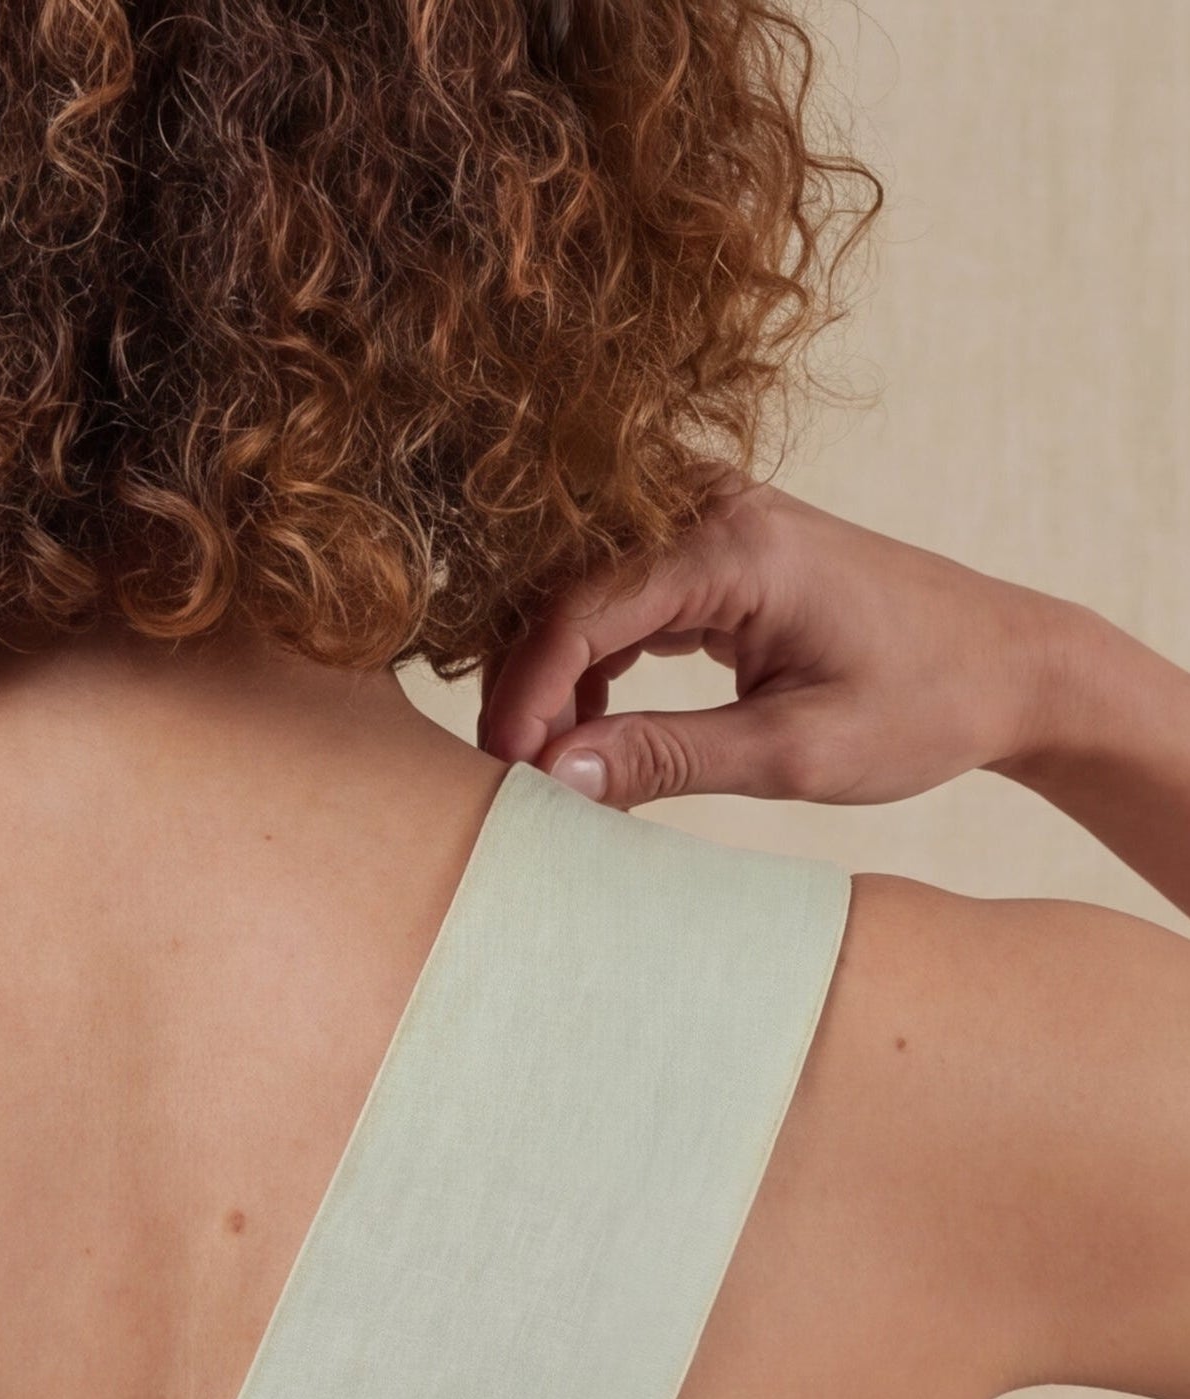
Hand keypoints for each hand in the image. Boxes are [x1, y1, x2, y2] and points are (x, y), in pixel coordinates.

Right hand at [478, 481, 1076, 813]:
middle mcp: (714, 506)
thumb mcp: (795, 754)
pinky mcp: (714, 543)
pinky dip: (586, 656)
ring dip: (549, 668)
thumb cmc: (923, 705)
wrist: (1007, 663)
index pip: (582, 608)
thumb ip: (668, 759)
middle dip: (524, 678)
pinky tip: (593, 721)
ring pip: (578, 583)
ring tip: (549, 757)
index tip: (506, 772)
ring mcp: (712, 516)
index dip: (526, 694)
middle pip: (562, 581)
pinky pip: (613, 588)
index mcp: (737, 546)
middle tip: (513, 772)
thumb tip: (552, 777)